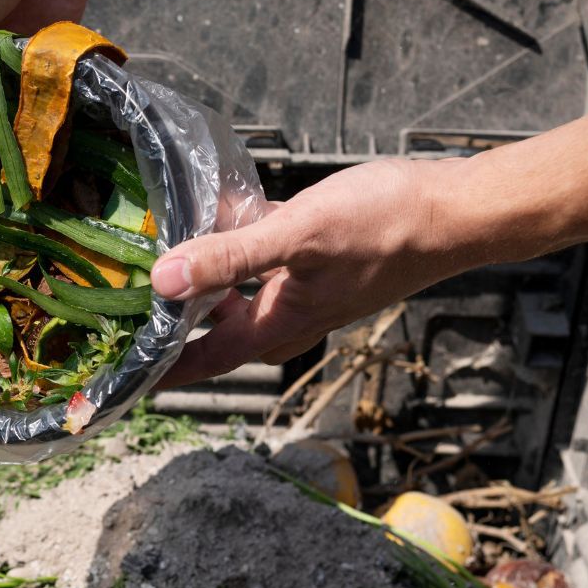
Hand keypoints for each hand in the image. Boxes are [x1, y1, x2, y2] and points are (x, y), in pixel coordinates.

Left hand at [150, 159, 471, 388]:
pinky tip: (225, 211)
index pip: (209, 358)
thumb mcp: (299, 236)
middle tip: (135, 312)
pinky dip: (244, 241)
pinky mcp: (324, 254)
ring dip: (209, 281)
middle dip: (181, 326)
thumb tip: (164, 279)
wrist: (459, 212)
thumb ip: (230, 258)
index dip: (167, 368)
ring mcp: (310, 285)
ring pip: (245, 292)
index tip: (128, 377)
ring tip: (167, 258)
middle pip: (222, 330)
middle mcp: (293, 312)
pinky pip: (270, 256)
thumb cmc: (388, 226)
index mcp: (281, 322)